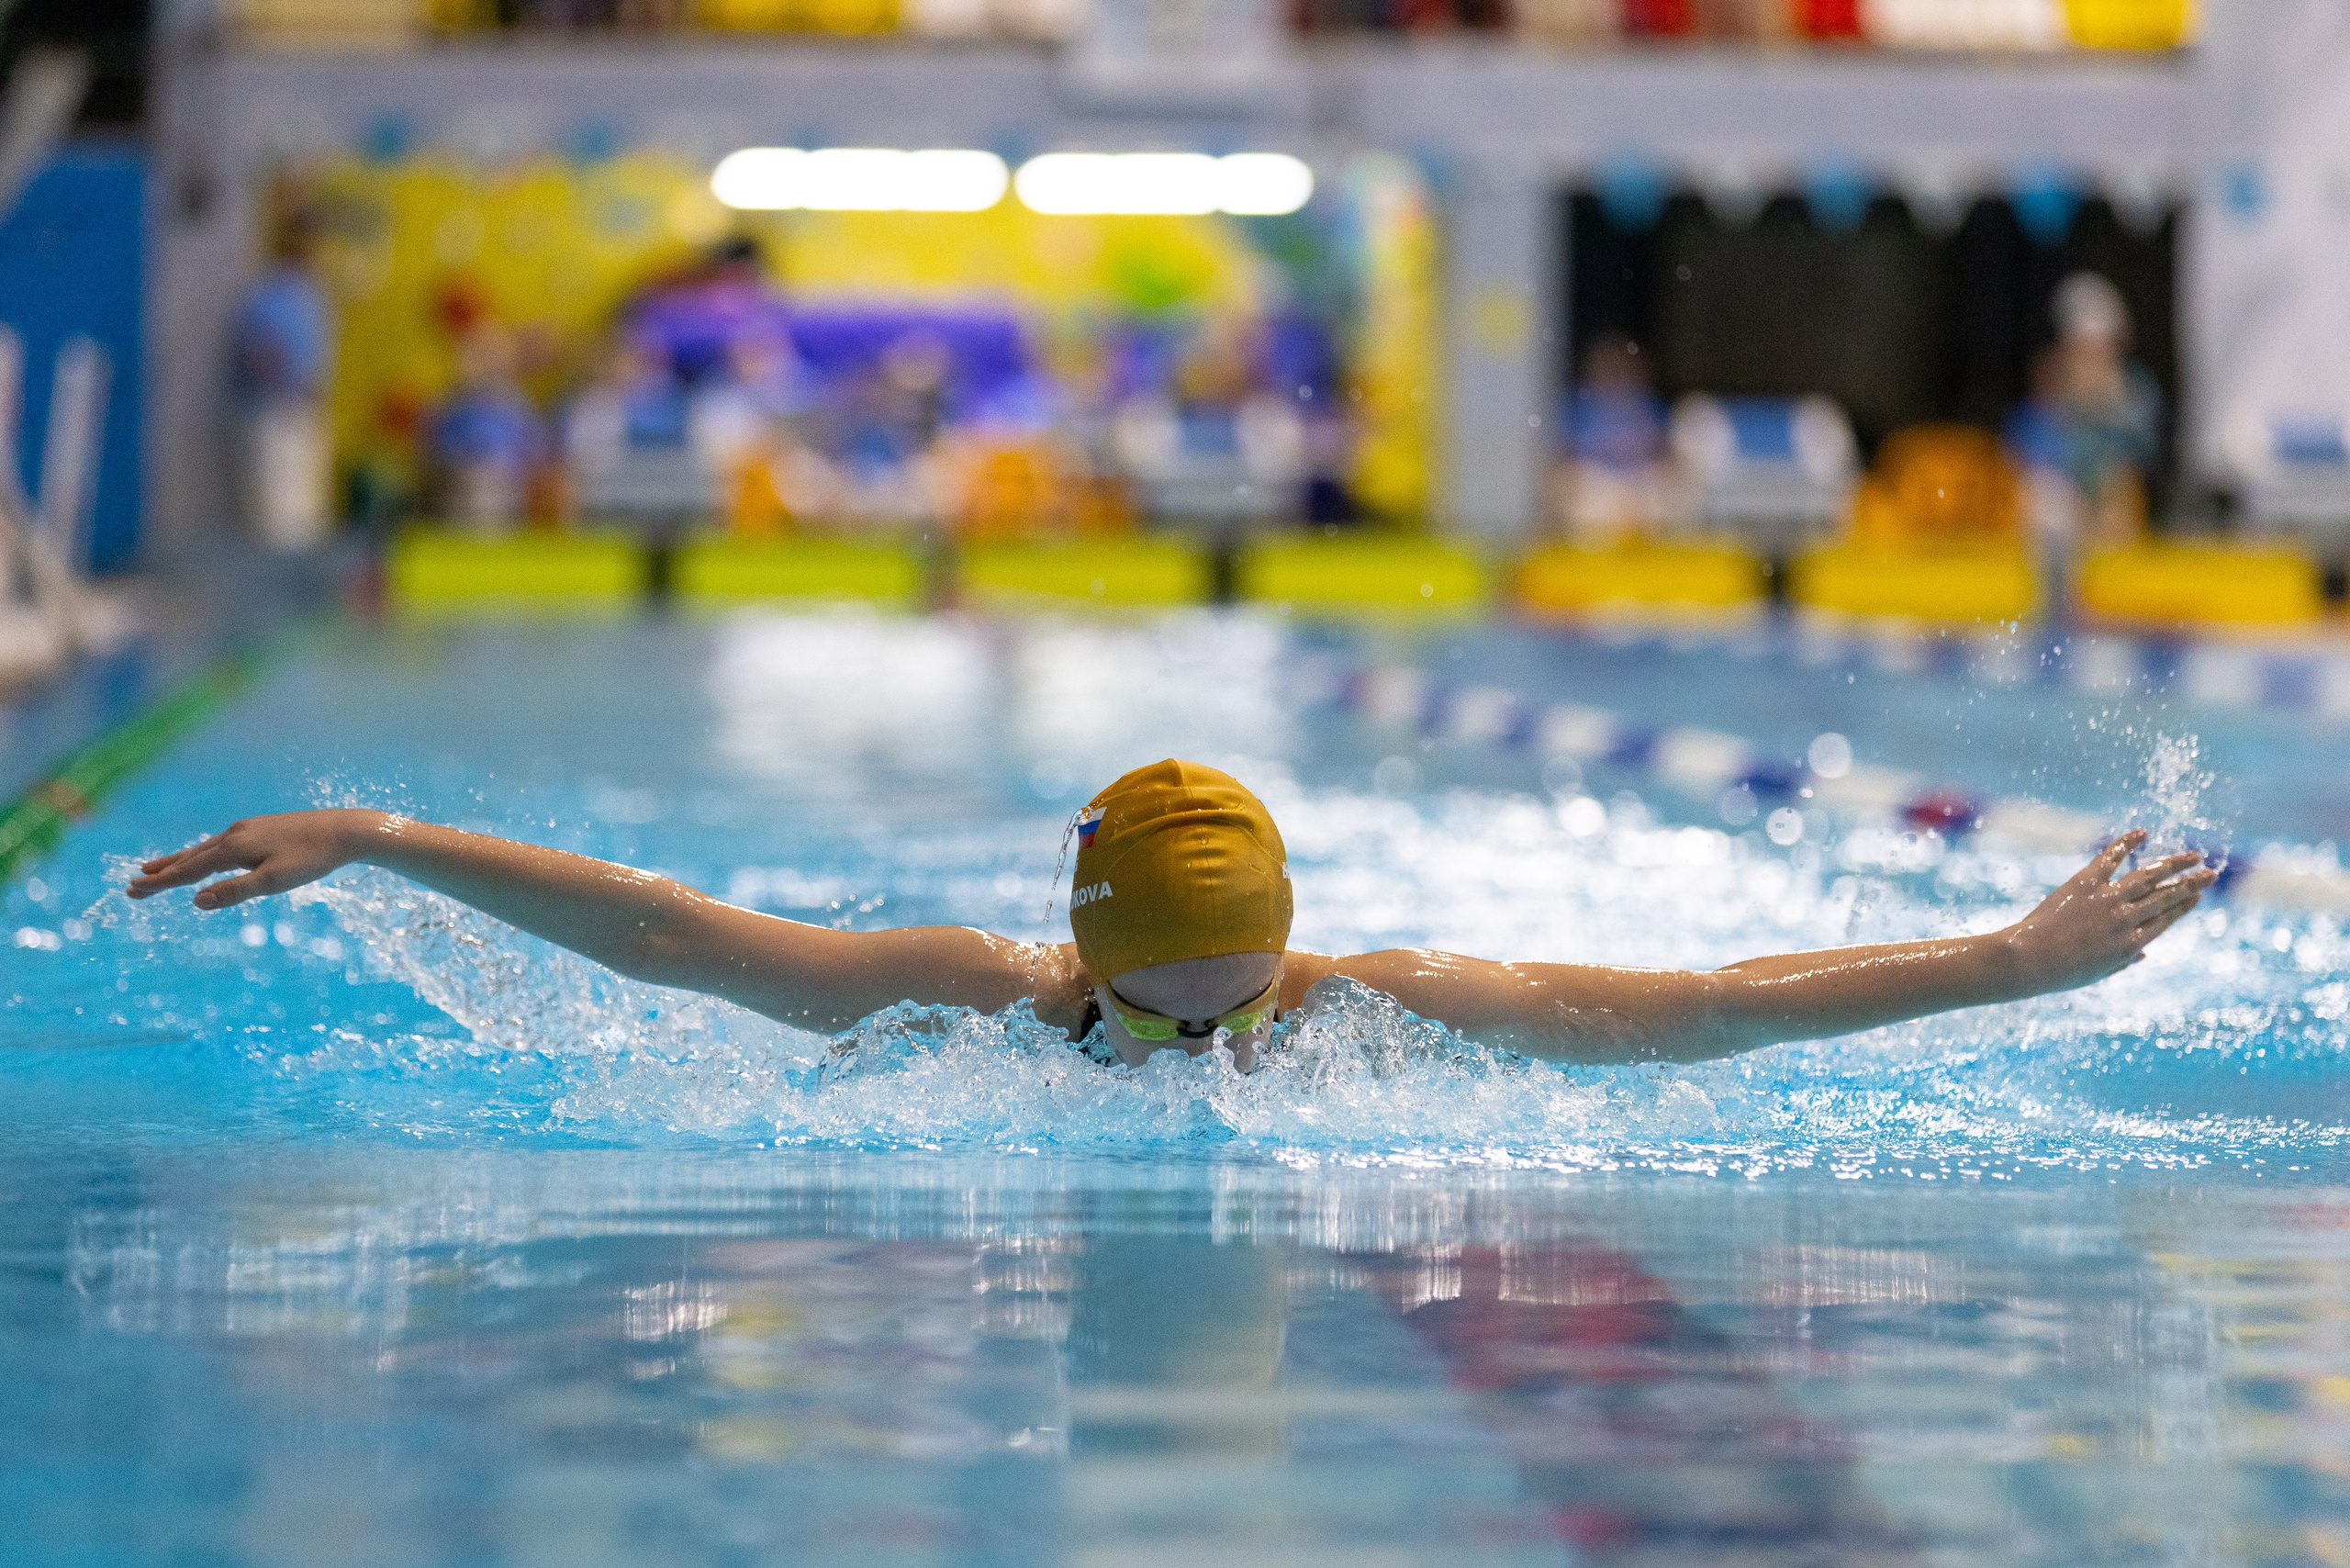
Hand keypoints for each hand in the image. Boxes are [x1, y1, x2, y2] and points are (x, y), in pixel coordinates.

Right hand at [127, 809, 388, 910]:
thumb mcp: (274, 881)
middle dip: (161, 873)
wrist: (345, 830)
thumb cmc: (312, 859)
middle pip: (190, 858)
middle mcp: (234, 834)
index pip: (189, 871)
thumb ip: (236, 891)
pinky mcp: (260, 828)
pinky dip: (201, 854)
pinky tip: (203, 859)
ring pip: (204, 848)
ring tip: (154, 870)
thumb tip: (196, 901)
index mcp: (234, 847)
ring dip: (178, 861)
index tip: (133, 891)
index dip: (161, 883)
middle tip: (131, 887)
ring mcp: (247, 829)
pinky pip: (220, 844)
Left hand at [2005, 830, 2214, 992]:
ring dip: (2173, 865)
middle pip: (2166, 897)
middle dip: (2191, 884)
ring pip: (2148, 877)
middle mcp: (2125, 920)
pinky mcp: (2085, 883)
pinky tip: (2143, 833)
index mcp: (2131, 944)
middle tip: (2212, 873)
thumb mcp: (2098, 972)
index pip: (2166, 919)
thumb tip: (2145, 955)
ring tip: (2193, 856)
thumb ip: (2124, 961)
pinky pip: (2110, 858)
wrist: (2028, 960)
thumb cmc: (2060, 972)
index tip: (2198, 895)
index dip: (2184, 906)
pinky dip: (2126, 843)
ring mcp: (2107, 900)